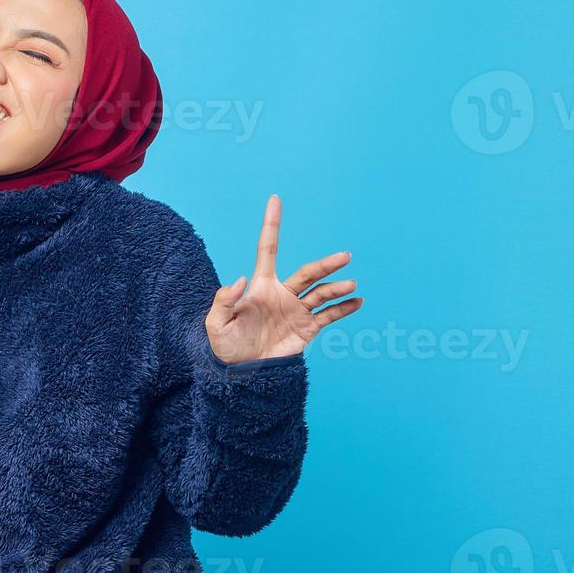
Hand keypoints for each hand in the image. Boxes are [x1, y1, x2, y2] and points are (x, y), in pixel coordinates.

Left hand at [205, 194, 362, 362]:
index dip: (271, 225)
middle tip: (345, 257)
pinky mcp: (306, 329)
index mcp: (261, 286)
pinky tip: (357, 302)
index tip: (275, 200)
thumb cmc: (226, 346)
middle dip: (326, 265)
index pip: (268, 249)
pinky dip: (343, 308)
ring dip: (337, 289)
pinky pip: (328, 315)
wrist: (242, 372)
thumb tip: (240, 279)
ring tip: (351, 285)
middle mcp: (282, 294)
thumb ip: (224, 301)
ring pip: (321, 294)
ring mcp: (296, 310)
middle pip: (308, 273)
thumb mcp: (216, 324)